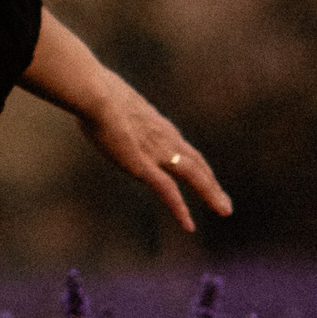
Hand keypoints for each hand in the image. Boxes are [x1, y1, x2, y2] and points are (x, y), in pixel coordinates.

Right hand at [79, 71, 231, 232]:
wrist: (94, 95)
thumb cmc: (92, 92)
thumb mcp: (107, 102)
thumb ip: (110, 111)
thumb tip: (94, 106)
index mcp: (157, 125)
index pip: (184, 148)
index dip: (197, 165)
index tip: (204, 177)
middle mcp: (165, 139)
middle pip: (197, 164)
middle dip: (212, 183)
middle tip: (224, 202)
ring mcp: (157, 153)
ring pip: (194, 177)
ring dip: (210, 194)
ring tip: (224, 211)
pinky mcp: (144, 167)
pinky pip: (168, 192)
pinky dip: (180, 210)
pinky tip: (188, 225)